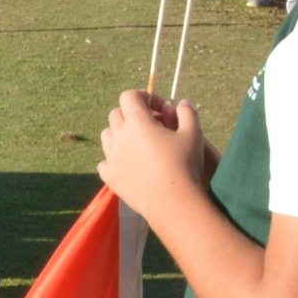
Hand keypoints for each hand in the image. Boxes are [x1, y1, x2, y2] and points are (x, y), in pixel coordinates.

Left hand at [97, 89, 210, 218]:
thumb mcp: (193, 133)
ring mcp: (111, 156)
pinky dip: (114, 159)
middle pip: (116, 114)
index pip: (129, 96)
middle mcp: (119, 136)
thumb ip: (188, 113)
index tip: (158, 107)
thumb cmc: (185, 164)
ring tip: (140, 143)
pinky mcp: (110, 176)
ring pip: (107, 135)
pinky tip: (129, 164)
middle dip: (132, 114)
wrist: (172, 201)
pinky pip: (104, 162)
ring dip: (120, 134)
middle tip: (151, 124)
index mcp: (137, 122)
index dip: (143, 96)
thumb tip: (183, 102)